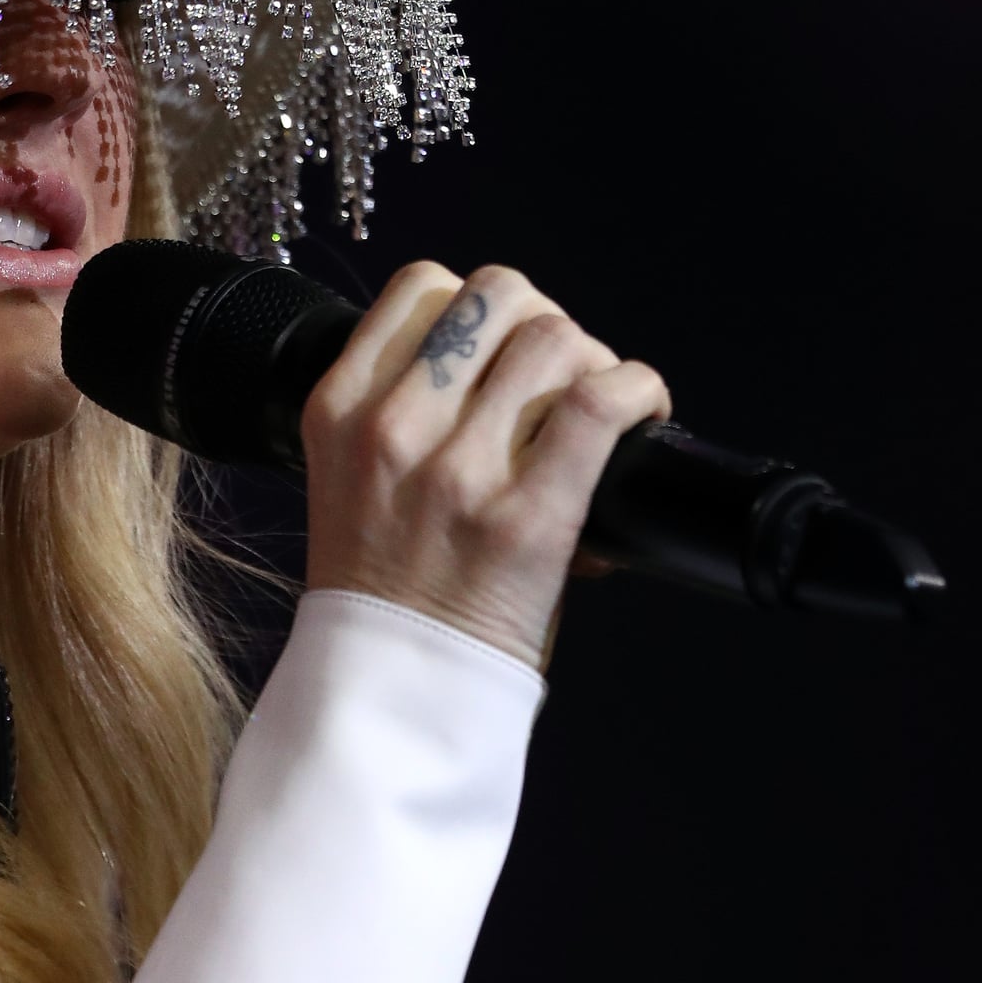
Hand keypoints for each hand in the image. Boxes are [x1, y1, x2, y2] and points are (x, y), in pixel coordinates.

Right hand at [300, 261, 670, 673]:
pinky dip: (638, 392)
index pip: (422, 286)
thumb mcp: (353, 486)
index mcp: (338, 412)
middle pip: (499, 295)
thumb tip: (514, 373)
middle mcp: (391, 429)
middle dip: (543, 325)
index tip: (503, 353)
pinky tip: (643, 414)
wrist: (390, 697)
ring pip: (556, 337)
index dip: (480, 307)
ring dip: (593, 362)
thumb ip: (406, 419)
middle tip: (559, 382)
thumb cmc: (385, 598)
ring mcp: (458, 471)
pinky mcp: (528, 517)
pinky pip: (601, 402)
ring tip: (598, 412)